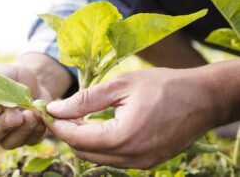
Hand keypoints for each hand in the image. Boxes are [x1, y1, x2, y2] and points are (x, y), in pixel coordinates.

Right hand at [0, 63, 51, 148]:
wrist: (36, 84)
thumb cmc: (14, 77)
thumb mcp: (4, 71)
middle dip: (3, 125)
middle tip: (16, 115)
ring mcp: (6, 137)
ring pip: (8, 143)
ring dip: (21, 130)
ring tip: (32, 114)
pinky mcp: (25, 139)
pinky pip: (29, 141)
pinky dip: (36, 130)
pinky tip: (40, 117)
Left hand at [46, 67, 221, 168]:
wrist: (204, 98)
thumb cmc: (164, 86)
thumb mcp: (121, 86)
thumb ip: (85, 100)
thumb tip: (55, 108)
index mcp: (123, 137)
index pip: (76, 138)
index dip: (57, 125)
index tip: (46, 110)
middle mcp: (131, 157)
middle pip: (83, 152)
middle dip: (67, 132)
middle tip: (58, 112)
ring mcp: (140, 164)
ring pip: (96, 157)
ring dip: (82, 139)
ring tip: (76, 116)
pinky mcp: (146, 162)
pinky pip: (112, 158)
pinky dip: (99, 144)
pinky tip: (97, 125)